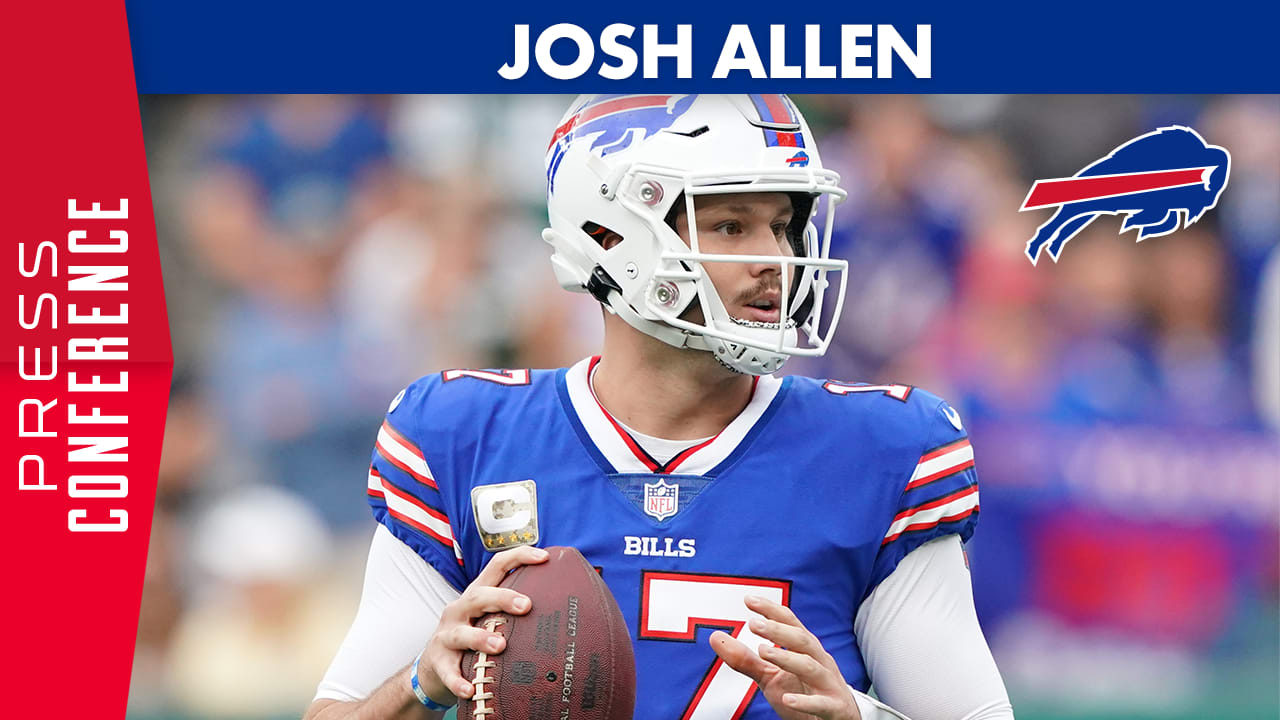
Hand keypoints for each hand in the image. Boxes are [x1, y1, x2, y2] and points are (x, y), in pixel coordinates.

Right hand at [416, 545, 548, 704]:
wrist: (433, 668)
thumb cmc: (470, 639)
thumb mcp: (487, 618)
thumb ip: (513, 612)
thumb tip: (560, 609)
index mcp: (476, 595)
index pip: (496, 566)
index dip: (519, 557)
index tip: (544, 557)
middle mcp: (459, 610)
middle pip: (478, 596)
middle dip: (502, 598)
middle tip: (527, 606)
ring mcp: (446, 636)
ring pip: (461, 633)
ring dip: (480, 637)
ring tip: (500, 645)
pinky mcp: (438, 662)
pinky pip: (449, 671)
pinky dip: (458, 680)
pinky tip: (470, 689)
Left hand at [710, 595, 861, 719]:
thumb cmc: (803, 693)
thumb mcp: (770, 677)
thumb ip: (745, 659)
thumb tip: (715, 636)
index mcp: (807, 650)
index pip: (791, 623)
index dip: (771, 610)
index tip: (748, 599)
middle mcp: (820, 662)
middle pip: (801, 640)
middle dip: (778, 630)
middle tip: (752, 624)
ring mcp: (829, 684)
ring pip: (810, 666)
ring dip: (787, 658)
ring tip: (763, 651)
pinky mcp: (835, 708)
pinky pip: (821, 704)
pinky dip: (806, 702)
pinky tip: (787, 700)